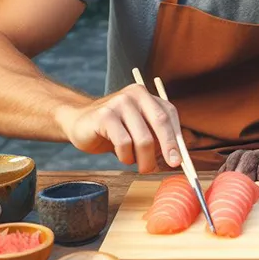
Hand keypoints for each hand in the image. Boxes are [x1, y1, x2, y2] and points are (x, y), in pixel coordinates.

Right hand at [56, 84, 182, 173]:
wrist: (78, 122)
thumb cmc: (114, 130)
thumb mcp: (139, 130)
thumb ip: (157, 139)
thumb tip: (178, 158)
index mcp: (147, 96)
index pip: (169, 115)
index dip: (177, 138)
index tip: (180, 159)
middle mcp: (135, 94)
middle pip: (160, 122)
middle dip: (168, 147)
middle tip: (171, 165)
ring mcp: (119, 103)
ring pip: (143, 138)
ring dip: (143, 159)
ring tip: (136, 163)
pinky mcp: (104, 115)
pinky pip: (124, 143)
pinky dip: (126, 156)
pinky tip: (122, 156)